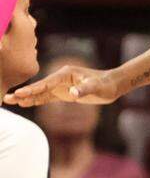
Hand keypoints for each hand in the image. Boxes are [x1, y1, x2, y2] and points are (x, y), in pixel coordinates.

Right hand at [3, 65, 120, 106]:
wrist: (112, 85)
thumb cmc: (106, 85)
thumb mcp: (97, 87)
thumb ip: (84, 89)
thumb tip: (73, 93)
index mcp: (66, 74)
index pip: (46, 83)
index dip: (33, 89)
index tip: (20, 93)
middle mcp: (61, 78)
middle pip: (39, 86)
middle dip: (23, 92)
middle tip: (7, 97)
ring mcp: (61, 85)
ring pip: (40, 92)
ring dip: (26, 97)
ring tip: (10, 100)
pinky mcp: (63, 93)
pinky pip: (46, 97)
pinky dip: (35, 100)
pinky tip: (24, 104)